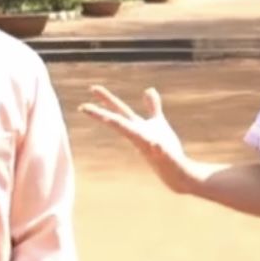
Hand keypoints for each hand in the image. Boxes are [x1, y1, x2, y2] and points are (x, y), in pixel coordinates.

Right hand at [79, 85, 194, 193]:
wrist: (176, 172)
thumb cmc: (165, 148)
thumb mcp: (158, 122)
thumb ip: (152, 107)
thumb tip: (149, 89)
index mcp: (137, 127)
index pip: (119, 111)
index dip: (106, 99)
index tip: (92, 88)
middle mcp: (139, 137)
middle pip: (119, 123)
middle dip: (103, 115)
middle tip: (83, 107)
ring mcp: (150, 148)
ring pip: (135, 137)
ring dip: (125, 129)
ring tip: (109, 119)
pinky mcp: (164, 158)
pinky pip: (160, 153)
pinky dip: (158, 149)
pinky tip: (157, 145)